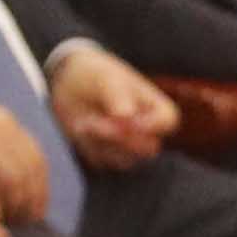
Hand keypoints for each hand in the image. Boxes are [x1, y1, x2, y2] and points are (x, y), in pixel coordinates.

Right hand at [0, 93, 59, 221]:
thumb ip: (0, 146)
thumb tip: (21, 181)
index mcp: (6, 123)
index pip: (37, 162)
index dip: (41, 189)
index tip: (36, 209)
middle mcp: (1, 131)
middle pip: (29, 174)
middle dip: (31, 202)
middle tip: (25, 221)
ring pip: (14, 183)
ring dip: (14, 206)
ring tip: (6, 222)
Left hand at [48, 45, 179, 168]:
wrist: (69, 82)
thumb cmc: (97, 75)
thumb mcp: (108, 80)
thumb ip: (119, 98)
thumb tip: (126, 119)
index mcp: (157, 108)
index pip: (167, 122)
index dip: (149, 125)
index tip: (126, 119)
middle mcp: (147, 131)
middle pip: (148, 148)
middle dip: (121, 138)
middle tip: (96, 124)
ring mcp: (128, 146)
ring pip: (124, 159)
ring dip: (102, 142)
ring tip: (84, 121)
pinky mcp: (107, 154)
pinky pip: (102, 161)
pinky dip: (90, 146)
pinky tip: (80, 127)